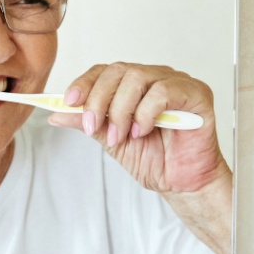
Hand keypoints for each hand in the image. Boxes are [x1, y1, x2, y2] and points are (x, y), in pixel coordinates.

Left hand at [47, 62, 227, 194]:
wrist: (181, 183)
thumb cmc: (154, 159)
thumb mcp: (111, 141)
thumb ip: (88, 124)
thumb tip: (57, 114)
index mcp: (135, 85)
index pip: (105, 71)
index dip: (84, 83)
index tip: (69, 102)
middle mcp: (155, 78)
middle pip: (118, 71)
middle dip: (98, 100)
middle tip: (91, 126)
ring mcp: (176, 83)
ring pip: (137, 77)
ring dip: (120, 109)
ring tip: (120, 136)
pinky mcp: (196, 94)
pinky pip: (163, 91)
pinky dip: (145, 112)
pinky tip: (142, 131)